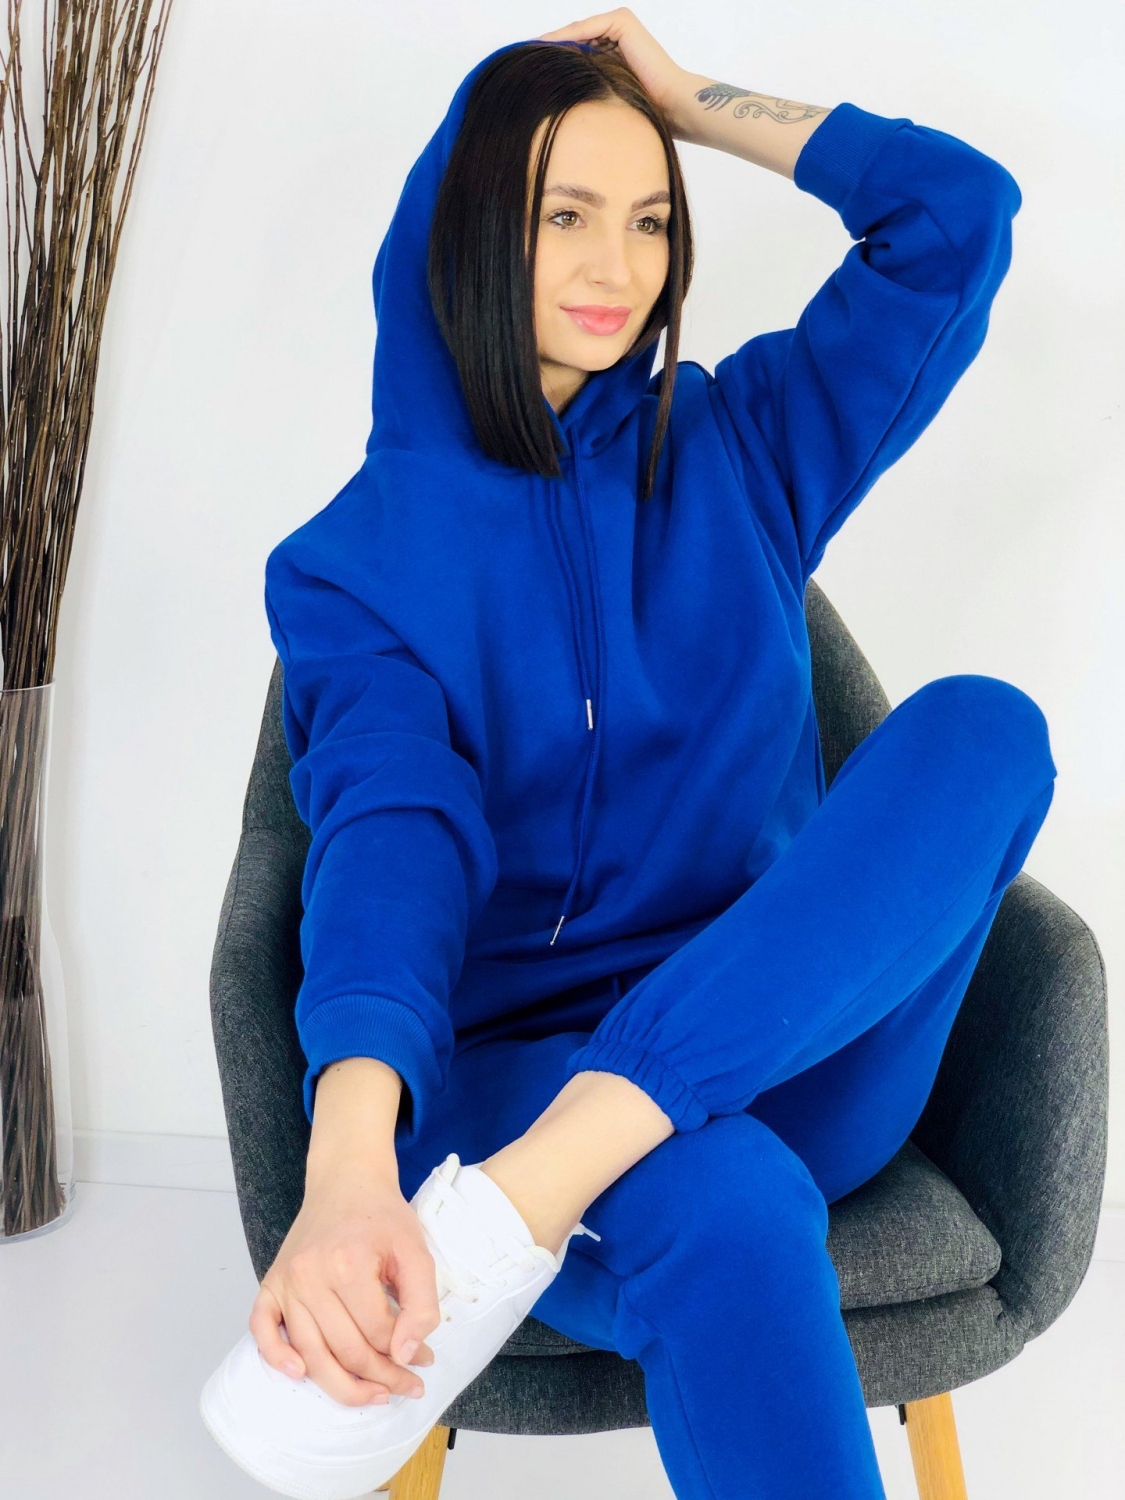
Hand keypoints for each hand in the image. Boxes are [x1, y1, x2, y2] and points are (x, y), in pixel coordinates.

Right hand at [248, 1166, 440, 1406]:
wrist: (346, 1181)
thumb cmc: (382, 1216)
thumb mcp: (416, 1250)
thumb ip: (420, 1302)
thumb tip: (407, 1353)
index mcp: (349, 1264)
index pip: (378, 1332)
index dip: (406, 1354)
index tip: (425, 1360)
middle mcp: (311, 1275)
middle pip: (346, 1350)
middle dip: (381, 1377)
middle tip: (406, 1386)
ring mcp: (287, 1281)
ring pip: (310, 1353)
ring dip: (342, 1386)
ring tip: (373, 1395)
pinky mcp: (271, 1283)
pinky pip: (262, 1328)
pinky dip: (274, 1356)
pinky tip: (298, 1373)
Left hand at [538, 8, 693, 132]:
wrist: (670, 104)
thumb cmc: (642, 109)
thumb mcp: (604, 95)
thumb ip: (585, 86)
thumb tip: (553, 94)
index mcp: (613, 48)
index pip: (576, 49)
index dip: (554, 60)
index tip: (529, 71)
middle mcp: (616, 32)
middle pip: (574, 39)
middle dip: (551, 51)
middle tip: (523, 62)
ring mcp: (619, 24)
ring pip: (577, 33)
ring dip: (554, 44)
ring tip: (530, 56)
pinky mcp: (622, 22)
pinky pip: (585, 29)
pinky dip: (566, 38)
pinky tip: (546, 49)